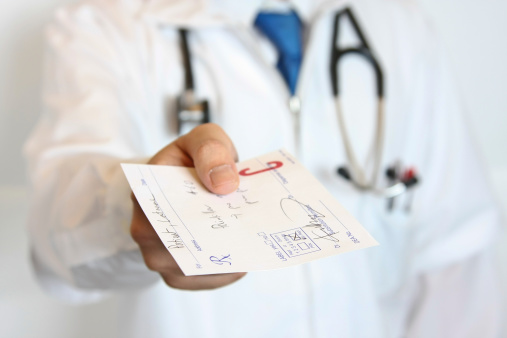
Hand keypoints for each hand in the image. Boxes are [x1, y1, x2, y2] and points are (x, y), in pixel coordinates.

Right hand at [130, 123, 245, 289]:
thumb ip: (210, 150)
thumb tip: (224, 183)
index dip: (203, 210)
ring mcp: (158, 257)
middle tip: (254, 226)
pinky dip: (229, 270)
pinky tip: (246, 255)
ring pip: (198, 266)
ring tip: (254, 240)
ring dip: (229, 256)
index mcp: (146, 193)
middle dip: (222, 236)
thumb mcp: (204, 138)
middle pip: (187, 243)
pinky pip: (206, 280)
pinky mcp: (177, 275)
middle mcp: (145, 231)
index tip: (234, 203)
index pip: (170, 208)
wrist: (187, 181)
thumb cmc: (194, 160)